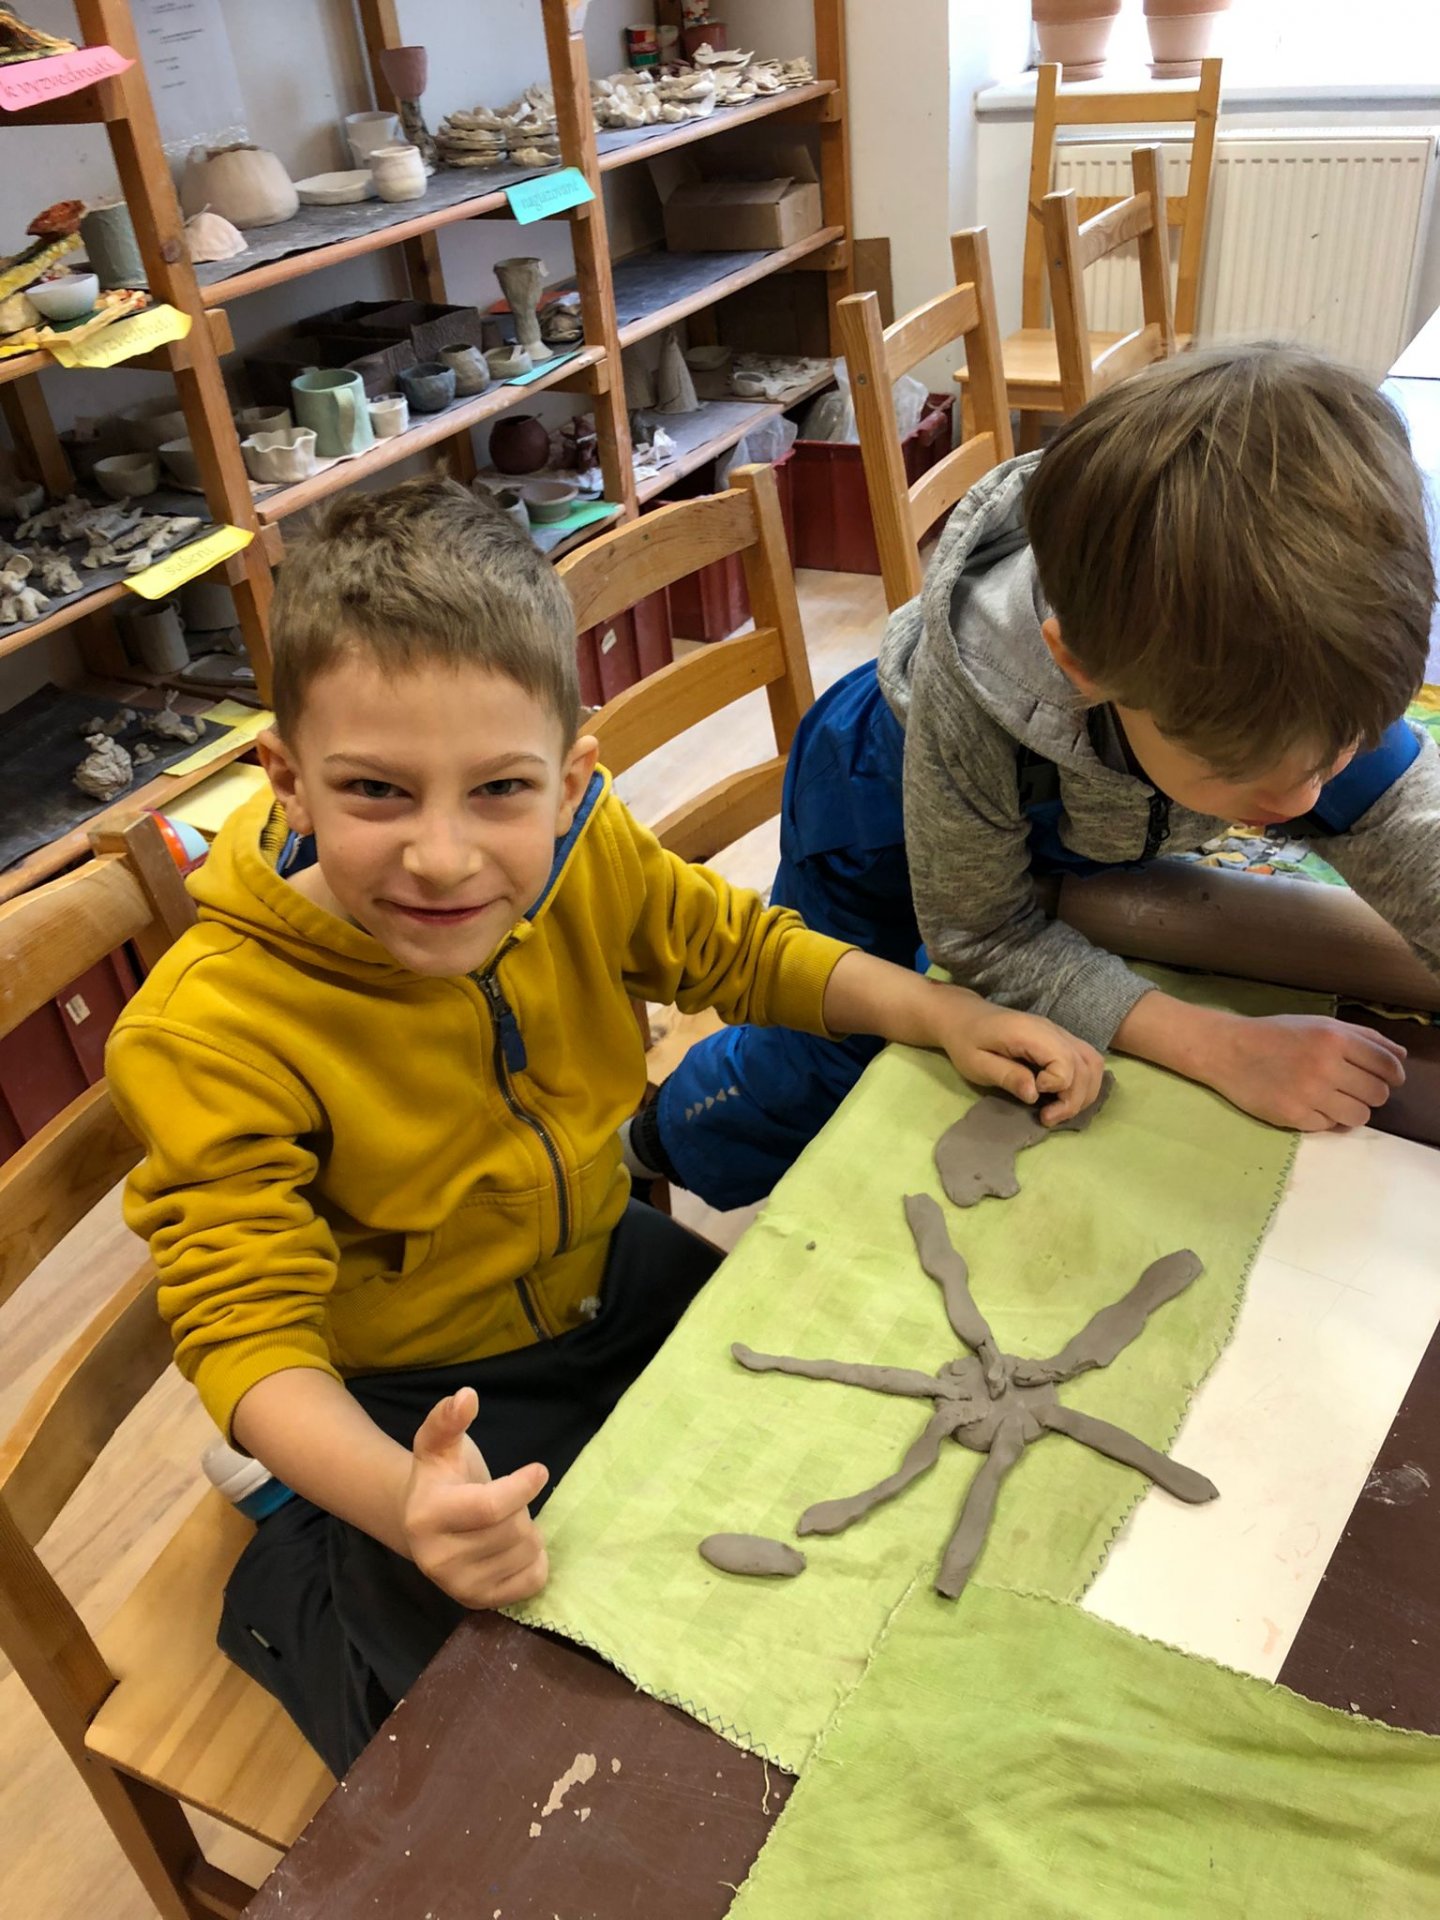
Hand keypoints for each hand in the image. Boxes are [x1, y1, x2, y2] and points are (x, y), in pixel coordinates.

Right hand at [402, 1387, 549, 1608]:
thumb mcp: (439, 1444)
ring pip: (525, 1554)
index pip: (490, 1507)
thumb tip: (466, 1396)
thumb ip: (448, 1419)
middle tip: (509, 1500)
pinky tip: (515, 1547)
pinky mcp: (477, 1602)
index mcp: (427, 1516)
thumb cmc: (440, 1478)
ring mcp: (457, 1586)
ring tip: (506, 1523)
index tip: (540, 1470)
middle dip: (521, 1508)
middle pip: (512, 1530)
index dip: (522, 1487)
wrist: (423, 1525)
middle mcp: (436, 1559)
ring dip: (528, 1532)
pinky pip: (532, 1581)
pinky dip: (536, 1561)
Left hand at [928, 989, 1106, 1122]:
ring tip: (1059, 1111)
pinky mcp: (1060, 1039)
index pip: (1065, 1061)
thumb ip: (1007, 1076)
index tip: (1033, 1096)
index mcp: (1030, 1032)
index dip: (1057, 1085)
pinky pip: (1087, 1060)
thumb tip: (1034, 1094)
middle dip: (1074, 1099)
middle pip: (1085, 1066)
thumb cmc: (966, 1041)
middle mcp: (1052, 1030)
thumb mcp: (976, 1064)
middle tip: (1047, 1118)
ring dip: (1084, 1093)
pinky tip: (1065, 1097)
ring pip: (1093, 1063)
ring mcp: (1059, 1033)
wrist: (964, 1017)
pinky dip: (1084, 1083)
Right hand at [1207, 1013, 1405, 1130]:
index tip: (1387, 1079)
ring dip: (1352, 1110)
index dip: (1394, 1075)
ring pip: (1359, 1117)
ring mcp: (1309, 1094)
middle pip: (1378, 1095)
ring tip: (1334, 1100)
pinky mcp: (1293, 1116)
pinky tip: (1309, 1104)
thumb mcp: (1319, 1024)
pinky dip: (1324, 1118)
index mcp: (1334, 1038)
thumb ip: (1364, 1037)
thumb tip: (1401, 1056)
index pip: (1387, 1065)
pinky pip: (1329, 1126)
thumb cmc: (1276, 1035)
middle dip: (1372, 1093)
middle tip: (1353, 1088)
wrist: (1226, 1050)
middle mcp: (1325, 1066)